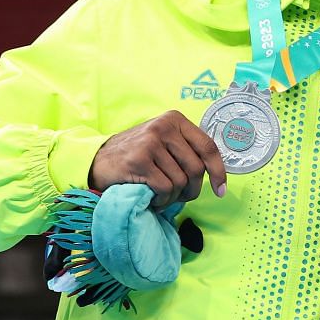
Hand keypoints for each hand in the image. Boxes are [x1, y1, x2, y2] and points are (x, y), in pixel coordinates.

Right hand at [90, 110, 226, 205]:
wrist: (99, 161)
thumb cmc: (138, 155)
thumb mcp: (164, 143)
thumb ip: (187, 150)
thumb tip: (217, 173)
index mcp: (174, 120)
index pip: (208, 147)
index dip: (219, 171)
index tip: (220, 189)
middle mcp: (163, 127)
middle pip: (196, 168)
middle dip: (192, 189)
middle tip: (180, 197)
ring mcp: (150, 143)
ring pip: (181, 181)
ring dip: (174, 197)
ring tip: (162, 195)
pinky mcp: (139, 160)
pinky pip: (165, 189)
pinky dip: (162, 200)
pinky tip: (153, 198)